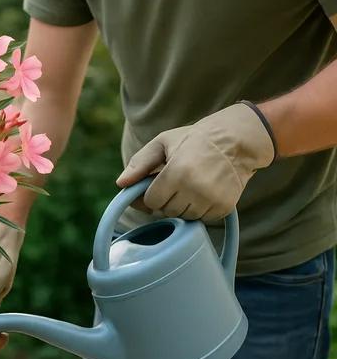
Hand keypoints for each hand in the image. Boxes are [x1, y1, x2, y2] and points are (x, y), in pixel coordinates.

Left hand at [116, 102, 275, 219]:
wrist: (238, 139)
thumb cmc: (196, 139)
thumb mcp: (164, 142)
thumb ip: (140, 163)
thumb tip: (121, 184)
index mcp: (176, 173)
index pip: (151, 201)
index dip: (151, 193)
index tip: (158, 183)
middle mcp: (195, 189)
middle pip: (166, 211)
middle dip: (166, 200)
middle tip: (176, 182)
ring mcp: (211, 200)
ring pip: (184, 217)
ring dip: (182, 206)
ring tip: (190, 185)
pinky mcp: (224, 208)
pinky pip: (202, 219)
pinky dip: (199, 209)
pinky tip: (204, 191)